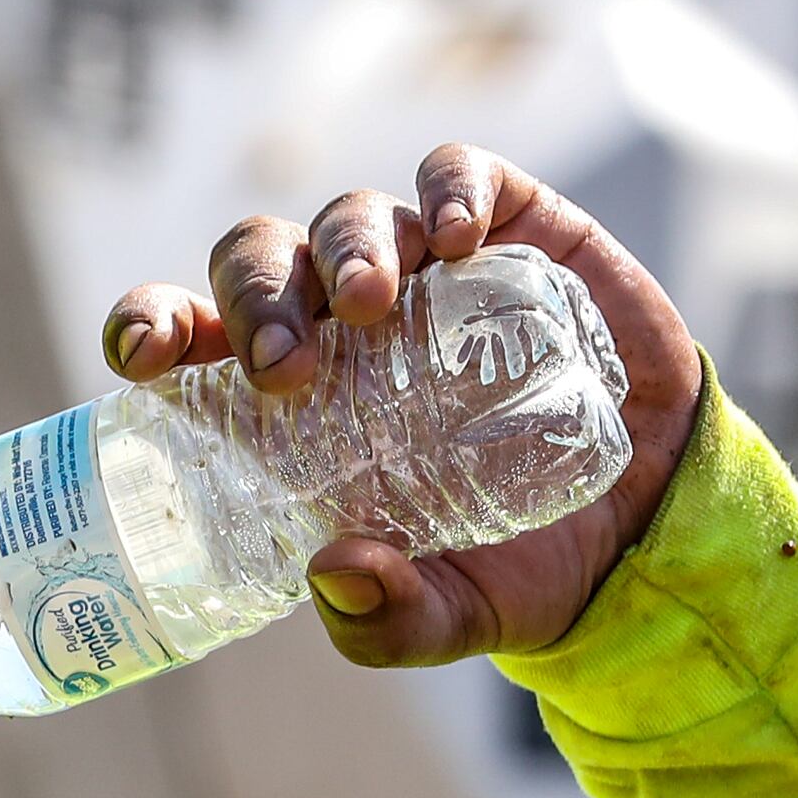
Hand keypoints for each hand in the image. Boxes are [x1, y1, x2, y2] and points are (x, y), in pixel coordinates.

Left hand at [100, 145, 701, 665]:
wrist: (651, 523)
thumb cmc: (516, 562)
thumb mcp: (449, 617)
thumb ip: (388, 622)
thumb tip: (332, 574)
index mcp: (285, 394)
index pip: (187, 333)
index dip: (151, 326)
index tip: (146, 357)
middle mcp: (337, 317)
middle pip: (258, 260)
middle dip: (255, 297)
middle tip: (284, 369)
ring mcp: (422, 265)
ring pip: (348, 215)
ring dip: (345, 250)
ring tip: (369, 307)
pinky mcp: (513, 227)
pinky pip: (459, 174)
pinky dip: (449, 189)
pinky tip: (458, 238)